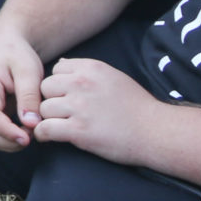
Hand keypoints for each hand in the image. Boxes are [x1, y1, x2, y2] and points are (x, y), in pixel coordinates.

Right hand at [0, 26, 48, 151]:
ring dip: (9, 143)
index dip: (6, 131)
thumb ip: (29, 96)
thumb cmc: (17, 54)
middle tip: (35, 135)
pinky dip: (9, 139)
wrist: (8, 45)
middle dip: (9, 141)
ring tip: (31, 132)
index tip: (27, 139)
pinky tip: (25, 130)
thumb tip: (31, 124)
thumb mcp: (27, 70)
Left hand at [32, 57, 161, 163]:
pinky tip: (50, 137)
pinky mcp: (79, 131)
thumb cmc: (138, 106)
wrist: (157, 132)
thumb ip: (86, 70)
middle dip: (52, 100)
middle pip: (46, 87)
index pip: (56, 70)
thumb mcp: (113, 77)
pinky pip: (45, 128)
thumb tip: (61, 63)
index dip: (60, 85)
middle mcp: (82, 84)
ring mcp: (79, 107)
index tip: (68, 97)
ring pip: (44, 108)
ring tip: (60, 126)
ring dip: (49, 119)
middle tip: (63, 113)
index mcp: (91, 68)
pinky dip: (44, 134)